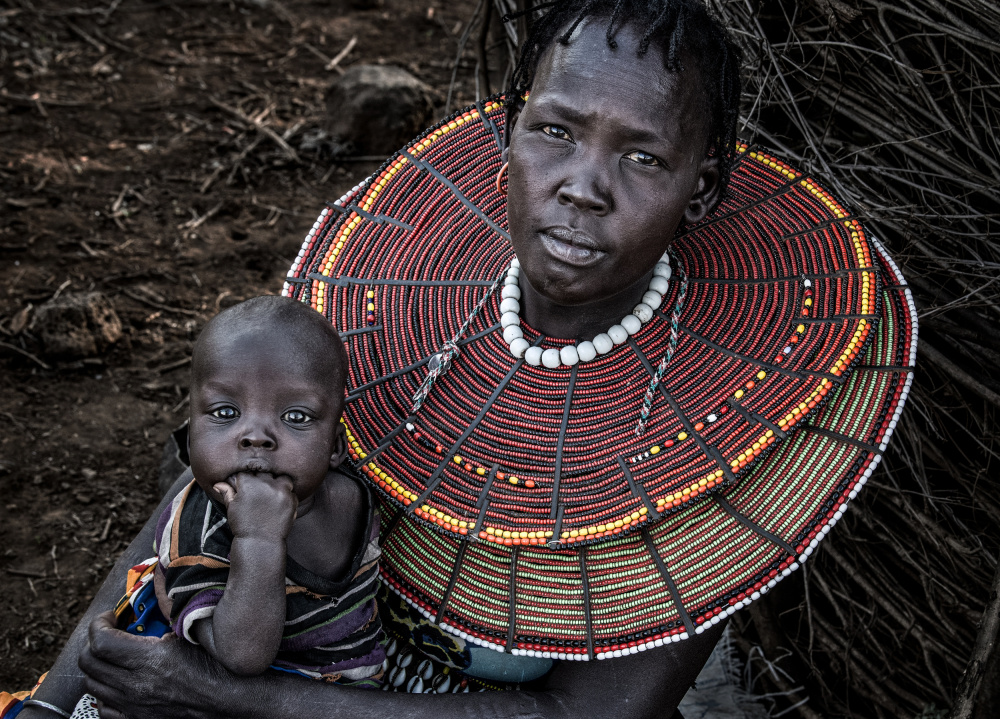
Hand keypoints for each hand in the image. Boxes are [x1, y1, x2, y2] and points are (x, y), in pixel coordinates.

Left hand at [79, 611, 244, 718]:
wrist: (230, 700)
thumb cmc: (216, 667)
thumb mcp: (191, 635)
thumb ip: (166, 622)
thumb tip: (153, 610)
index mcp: (149, 660)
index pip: (100, 641)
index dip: (99, 623)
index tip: (110, 617)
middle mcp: (135, 686)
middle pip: (88, 662)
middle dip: (94, 641)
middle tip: (109, 632)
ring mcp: (133, 706)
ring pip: (92, 685)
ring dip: (98, 666)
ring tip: (114, 656)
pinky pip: (104, 709)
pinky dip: (105, 693)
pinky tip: (120, 683)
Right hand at [214, 472, 296, 540]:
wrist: (260, 543)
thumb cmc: (243, 525)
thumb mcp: (232, 508)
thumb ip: (227, 493)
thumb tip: (218, 484)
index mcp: (248, 484)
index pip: (247, 472)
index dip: (246, 479)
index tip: (247, 486)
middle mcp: (265, 484)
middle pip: (265, 474)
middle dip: (262, 481)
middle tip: (260, 493)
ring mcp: (280, 491)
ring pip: (282, 478)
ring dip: (278, 484)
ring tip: (273, 494)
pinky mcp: (291, 499)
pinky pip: (292, 492)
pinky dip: (287, 496)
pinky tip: (280, 504)